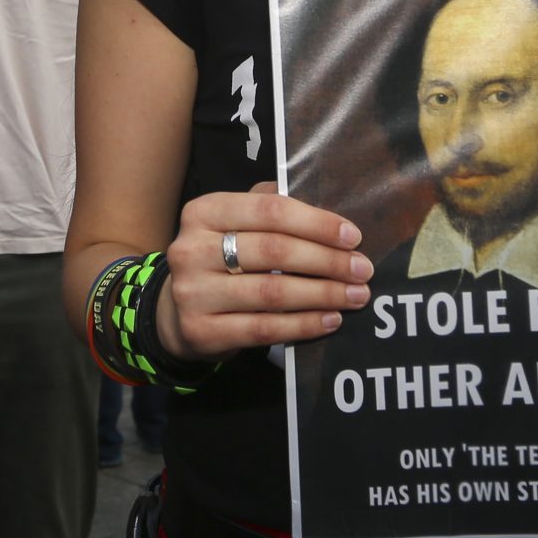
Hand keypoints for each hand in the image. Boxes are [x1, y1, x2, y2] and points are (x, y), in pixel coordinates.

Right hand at [155, 181, 369, 359]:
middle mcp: (191, 249)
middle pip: (274, 251)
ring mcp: (193, 292)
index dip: (316, 223)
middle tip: (362, 270)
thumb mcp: (233, 224)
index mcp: (203, 212)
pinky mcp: (201, 331)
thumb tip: (324, 206)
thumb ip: (268, 207)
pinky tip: (331, 320)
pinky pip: (264, 329)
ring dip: (323, 294)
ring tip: (355, 295)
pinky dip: (304, 324)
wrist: (175, 312)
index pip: (269, 210)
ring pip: (272, 293)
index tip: (353, 237)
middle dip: (327, 261)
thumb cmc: (219, 259)